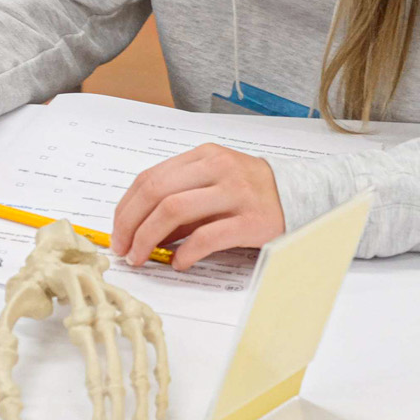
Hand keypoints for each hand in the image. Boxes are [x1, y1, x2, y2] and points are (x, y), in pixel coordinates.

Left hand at [110, 144, 285, 270]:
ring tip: (142, 258)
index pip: (149, 178)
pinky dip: (185, 252)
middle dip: (131, 224)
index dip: (126, 208)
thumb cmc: (250, 192)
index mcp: (203, 156)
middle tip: (123, 249)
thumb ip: (179, 199)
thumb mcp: (213, 183)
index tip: (117, 232)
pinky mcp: (252, 221)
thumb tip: (140, 230)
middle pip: (156, 192)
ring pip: (174, 210)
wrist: (303, 195)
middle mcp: (217, 168)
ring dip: (149, 238)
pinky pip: (207, 236)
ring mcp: (235, 193)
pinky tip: (178, 263)